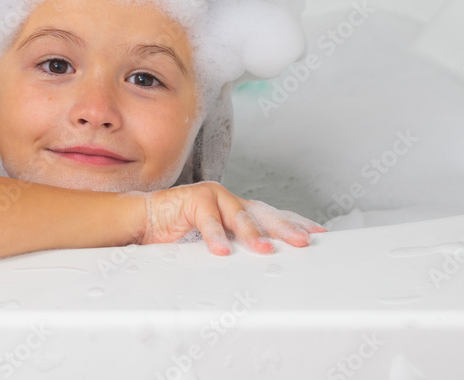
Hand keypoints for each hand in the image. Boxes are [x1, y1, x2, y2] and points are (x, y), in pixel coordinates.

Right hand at [126, 181, 327, 254]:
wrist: (144, 220)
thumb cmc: (179, 234)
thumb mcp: (216, 243)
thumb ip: (237, 247)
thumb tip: (268, 266)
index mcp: (238, 209)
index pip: (273, 215)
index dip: (296, 222)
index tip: (319, 234)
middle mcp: (229, 200)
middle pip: (264, 212)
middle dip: (286, 227)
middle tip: (303, 242)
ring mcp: (212, 197)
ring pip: (238, 214)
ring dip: (252, 233)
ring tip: (265, 249)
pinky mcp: (192, 199)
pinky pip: (207, 220)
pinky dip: (216, 236)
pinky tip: (222, 250)